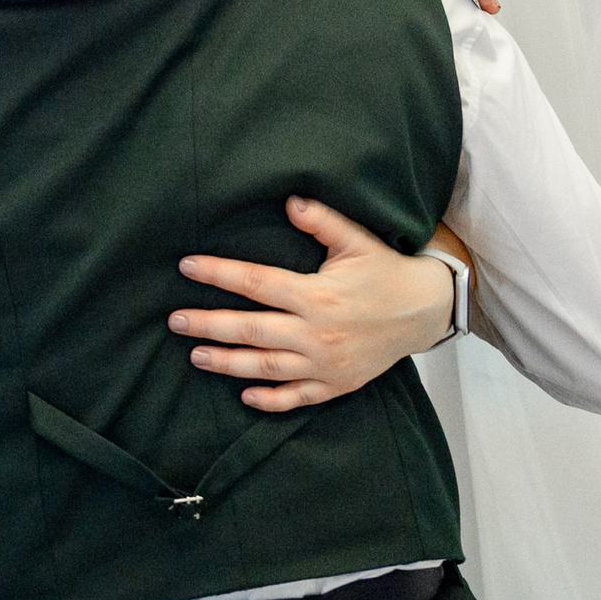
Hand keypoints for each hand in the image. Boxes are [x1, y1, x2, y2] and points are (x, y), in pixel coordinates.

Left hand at [170, 197, 453, 412]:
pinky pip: (297, 397)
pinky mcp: (336, 384)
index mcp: (317, 294)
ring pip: (266, 367)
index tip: (188, 267)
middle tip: (175, 322)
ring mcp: (325, 363)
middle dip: (209, 325)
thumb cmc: (386, 271)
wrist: (425, 311)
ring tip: (196, 356)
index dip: (219, 274)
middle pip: (251, 329)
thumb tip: (290, 201)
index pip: (256, 282)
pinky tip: (245, 395)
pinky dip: (270, 399)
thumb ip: (323, 221)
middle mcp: (316, 332)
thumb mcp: (357, 240)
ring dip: (227, 363)